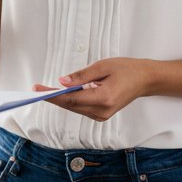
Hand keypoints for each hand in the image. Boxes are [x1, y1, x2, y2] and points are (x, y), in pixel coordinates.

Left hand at [34, 57, 152, 121]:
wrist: (144, 80)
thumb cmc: (126, 70)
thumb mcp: (103, 66)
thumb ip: (81, 75)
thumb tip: (62, 81)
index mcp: (104, 98)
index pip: (72, 99)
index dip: (53, 95)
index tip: (38, 90)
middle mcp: (102, 111)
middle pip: (70, 106)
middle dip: (52, 97)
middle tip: (37, 89)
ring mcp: (102, 115)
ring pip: (74, 108)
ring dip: (61, 99)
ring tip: (46, 90)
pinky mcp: (101, 115)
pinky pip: (81, 108)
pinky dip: (71, 101)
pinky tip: (63, 93)